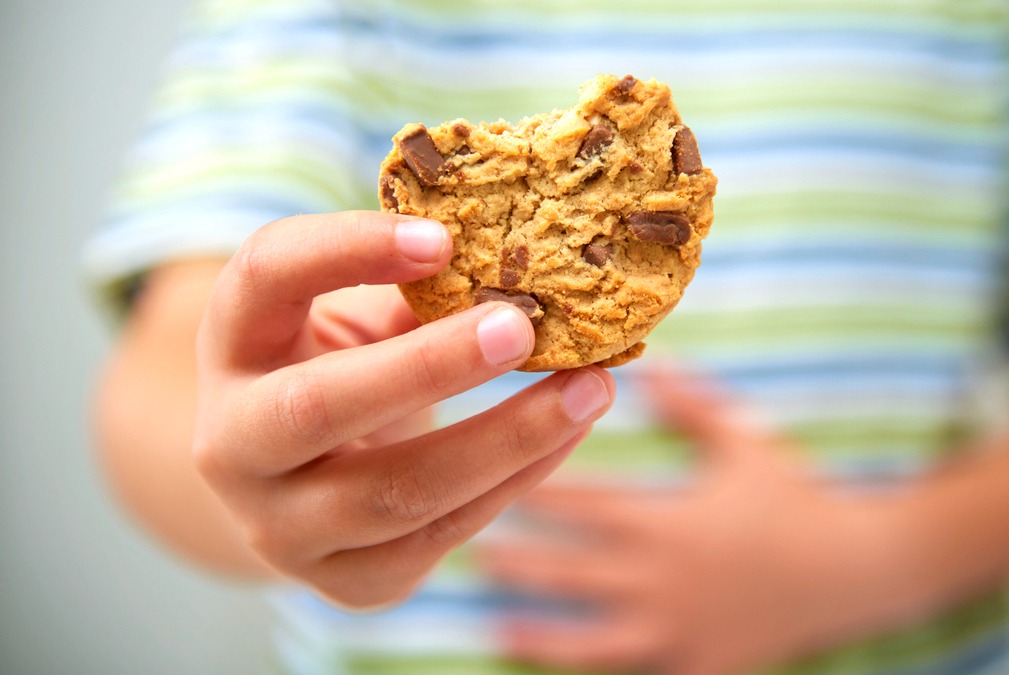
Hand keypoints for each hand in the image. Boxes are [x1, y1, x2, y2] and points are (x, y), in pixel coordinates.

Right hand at [192, 210, 614, 608]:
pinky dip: (516, 480)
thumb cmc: (340, 368)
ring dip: (506, 439)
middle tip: (522, 327)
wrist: (296, 484)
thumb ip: (417, 294)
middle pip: (316, 407)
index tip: (443, 236)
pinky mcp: (343, 582)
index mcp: (231, 344)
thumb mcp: (356, 321)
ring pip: (394, 493)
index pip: (265, 277)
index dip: (348, 250)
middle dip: (430, 366)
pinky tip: (568, 433)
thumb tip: (532, 261)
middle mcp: (231, 443)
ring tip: (590, 388)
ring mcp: (280, 527)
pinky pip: (439, 536)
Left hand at [481, 366, 924, 674]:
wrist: (857, 571)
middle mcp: (663, 579)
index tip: (485, 478)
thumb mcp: (743, 440)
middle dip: (517, 561)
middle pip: (570, 573)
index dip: (532, 492)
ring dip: (539, 632)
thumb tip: (640, 358)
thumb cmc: (794, 497)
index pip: (583, 505)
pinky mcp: (696, 666)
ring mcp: (677, 630)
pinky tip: (560, 669)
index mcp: (669, 521)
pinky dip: (593, 672)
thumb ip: (688, 402)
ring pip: (590, 640)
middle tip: (464, 547)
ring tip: (496, 623)